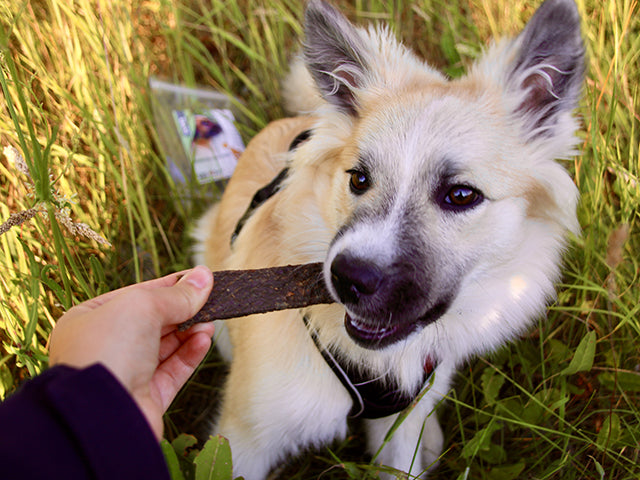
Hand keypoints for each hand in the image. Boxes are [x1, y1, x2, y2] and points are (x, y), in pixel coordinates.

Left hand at [49, 266, 214, 439]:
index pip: (136, 296)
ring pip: (166, 347)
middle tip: (212, 298)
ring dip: (190, 331)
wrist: (101, 413)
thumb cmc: (105, 351)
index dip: (169, 285)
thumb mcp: (143, 306)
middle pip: (153, 322)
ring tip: (210, 321)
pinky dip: (190, 354)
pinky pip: (173, 371)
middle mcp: (105, 347)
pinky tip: (204, 340)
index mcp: (89, 320)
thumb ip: (177, 294)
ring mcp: (125, 374)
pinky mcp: (145, 399)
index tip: (197, 279)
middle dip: (183, 310)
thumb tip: (203, 276)